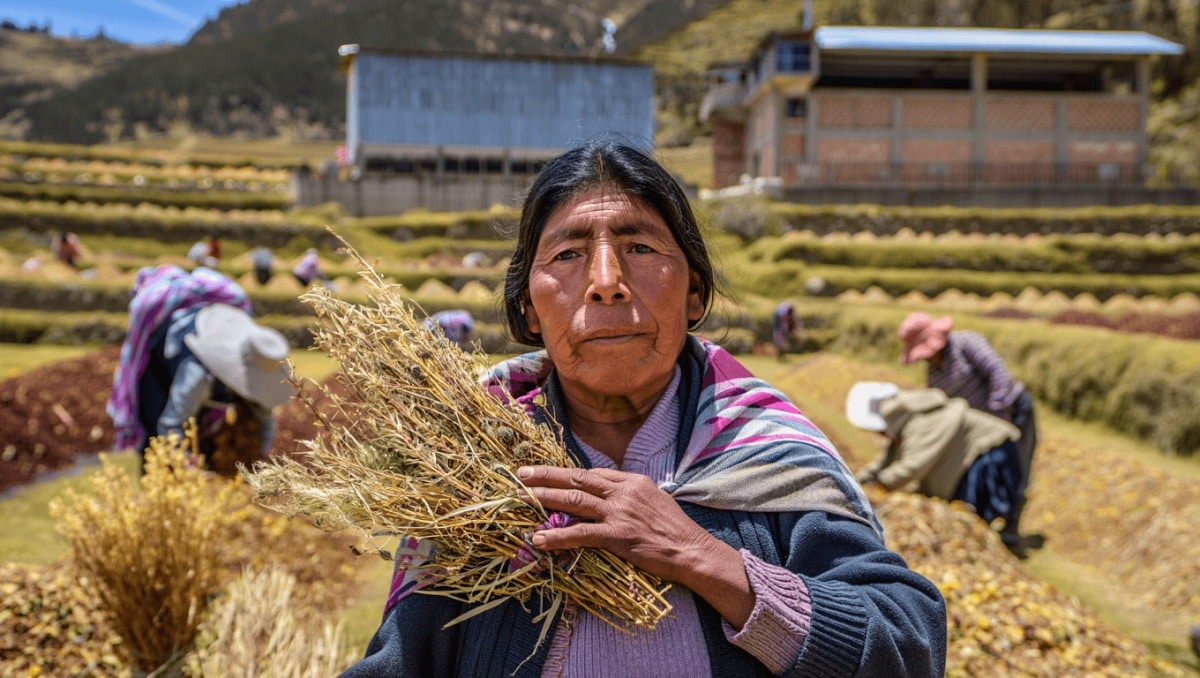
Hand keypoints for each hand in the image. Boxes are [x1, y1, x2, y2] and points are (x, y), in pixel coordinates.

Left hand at [516, 465, 754, 626]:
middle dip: (546, 476)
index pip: (592, 473)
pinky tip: (540, 539)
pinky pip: (581, 534)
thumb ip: (630, 494)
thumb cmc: (674, 529)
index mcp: (632, 481)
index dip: (566, 473)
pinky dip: (558, 536)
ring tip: (521, 497)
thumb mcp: (654, 499)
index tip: (545, 472)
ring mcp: (619, 513)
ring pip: (574, 501)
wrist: (692, 550)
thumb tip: (608, 493)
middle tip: (521, 474)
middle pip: (577, 480)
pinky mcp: (618, 536)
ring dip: (544, 498)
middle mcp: (623, 492)